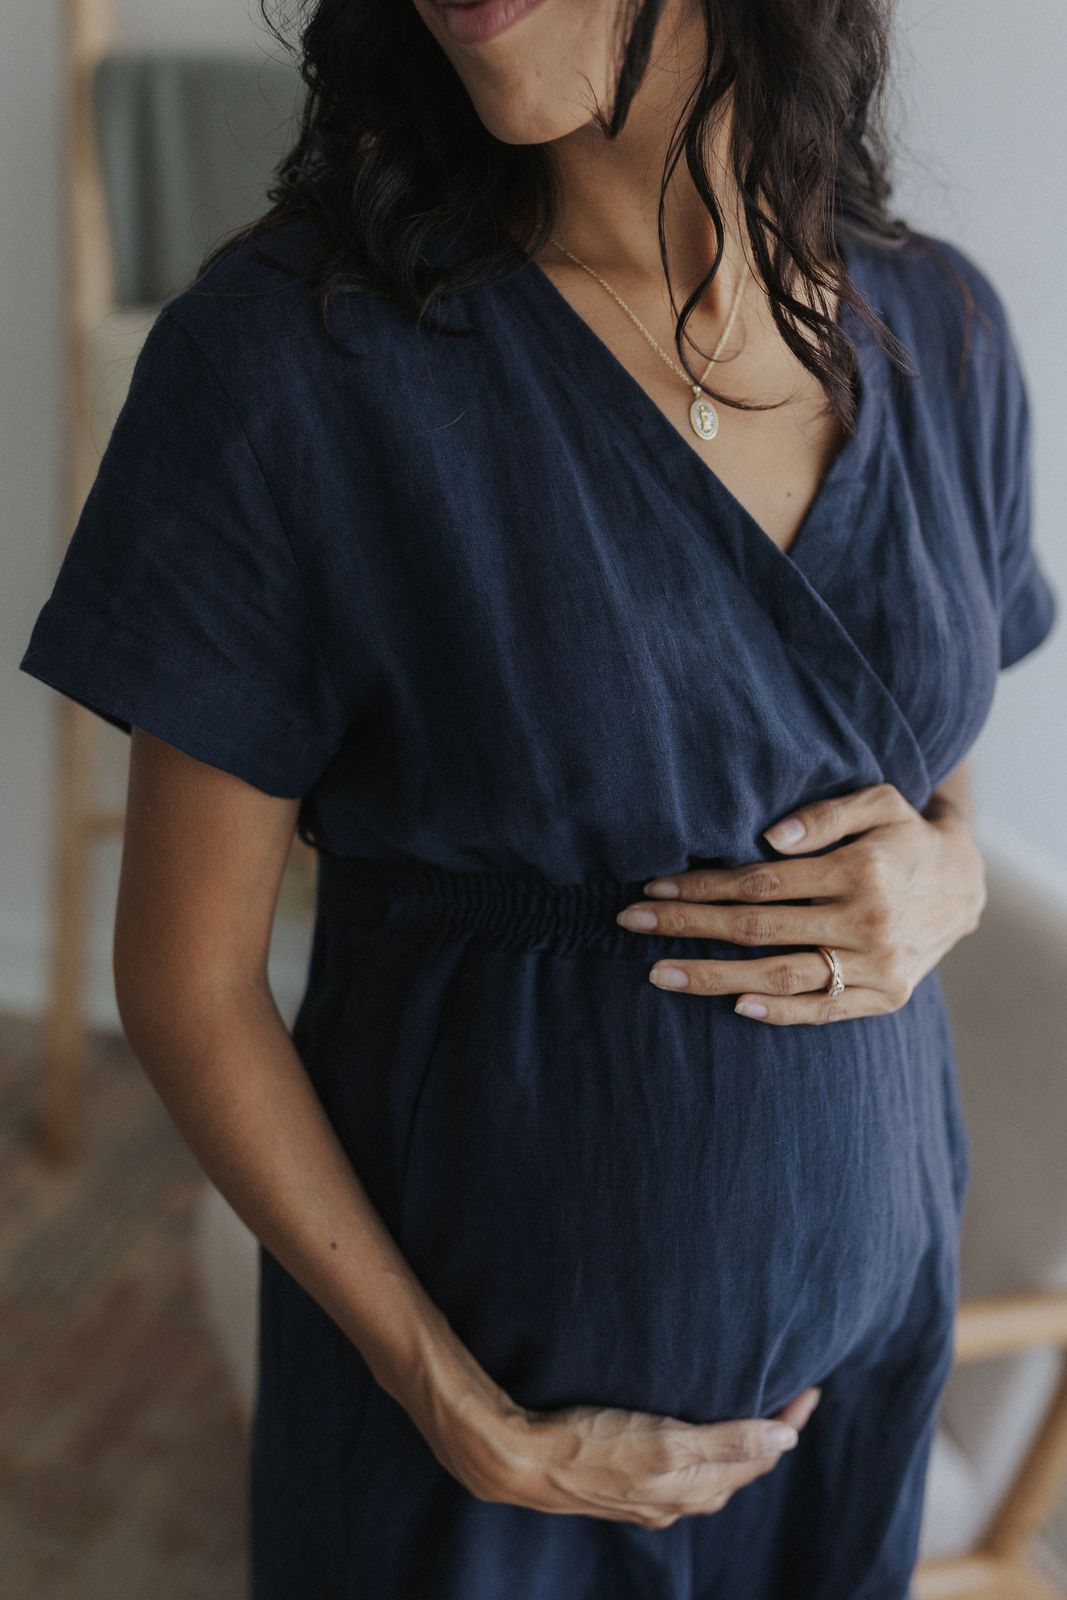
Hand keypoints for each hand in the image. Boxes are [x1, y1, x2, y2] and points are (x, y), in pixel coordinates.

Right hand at [423, 1376, 821, 1527]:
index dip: (788, 1424)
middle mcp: (677, 1500)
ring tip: (755, 1413)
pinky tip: (694, 1436)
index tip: (812, 1389)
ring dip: (740, 1446)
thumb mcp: (665, 1441)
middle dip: (771, 1435)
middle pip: (740, 1469)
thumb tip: (786, 1440)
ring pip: (713, 1474)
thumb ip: (727, 1443)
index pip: (759, 1458)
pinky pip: (683, 1473)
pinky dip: (706, 1453)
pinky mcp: (626, 1484)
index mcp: (691, 1489)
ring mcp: (650, 1496)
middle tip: (793, 1395)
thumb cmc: (590, 1445)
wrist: (521, 1460)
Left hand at [615, 781, 986, 1023]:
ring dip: (713, 978)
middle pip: (758, 930)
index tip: (653, 888)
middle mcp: (867, 922)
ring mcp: (877, 965)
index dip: (703, 887)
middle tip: (632, 923)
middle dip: (688, 927)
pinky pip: (822, 1011)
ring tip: (659, 974)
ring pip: (780, 976)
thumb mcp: (878, 802)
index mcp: (860, 870)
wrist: (965, 885)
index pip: (761, 883)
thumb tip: (769, 838)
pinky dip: (777, 1013)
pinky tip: (733, 1005)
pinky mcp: (886, 997)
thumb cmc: (904, 837)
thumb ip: (825, 814)